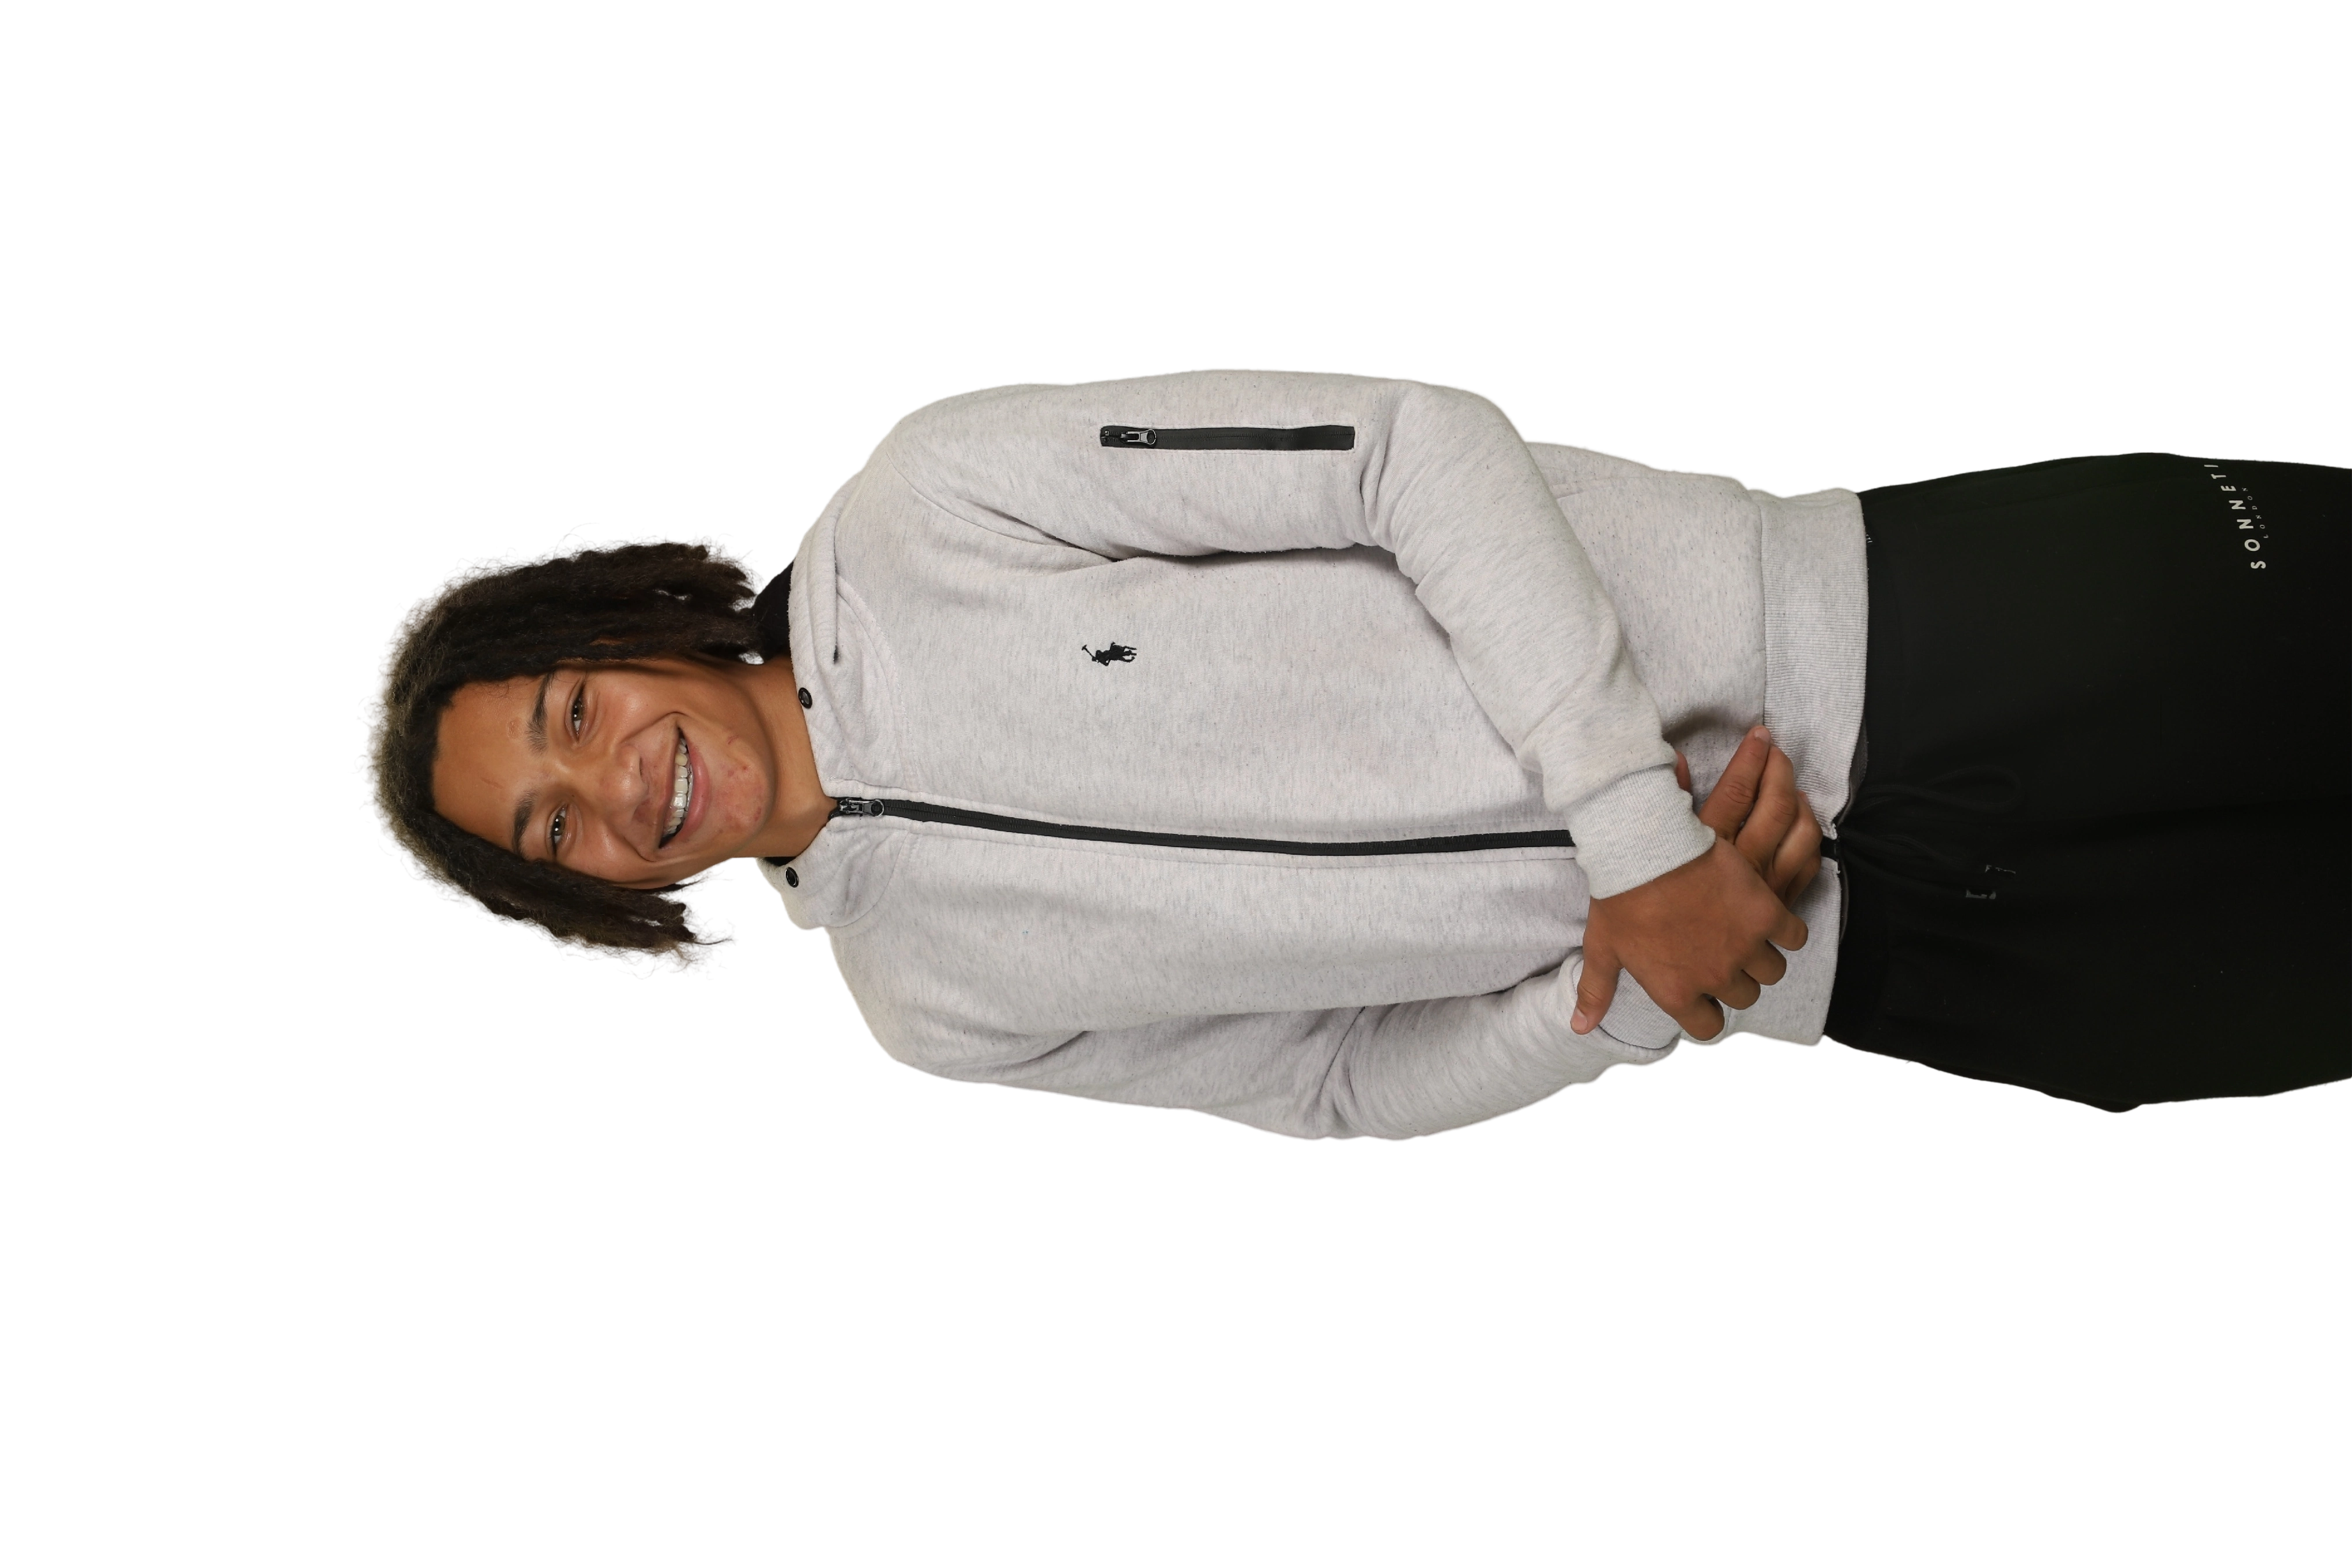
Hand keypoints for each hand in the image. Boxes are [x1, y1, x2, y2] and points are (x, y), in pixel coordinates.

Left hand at [1572, 726, 1810, 1041]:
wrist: (1645, 846)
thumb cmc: (1619, 894)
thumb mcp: (1602, 946)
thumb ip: (1597, 990)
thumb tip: (1580, 1027)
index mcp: (1676, 992)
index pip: (1707, 1027)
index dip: (1707, 1009)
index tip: (1704, 990)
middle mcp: (1715, 977)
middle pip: (1744, 996)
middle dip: (1736, 979)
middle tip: (1723, 951)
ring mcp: (1744, 947)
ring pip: (1772, 971)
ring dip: (1762, 956)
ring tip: (1746, 933)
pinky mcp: (1766, 914)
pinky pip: (1794, 936)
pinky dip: (1786, 929)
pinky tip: (1769, 915)